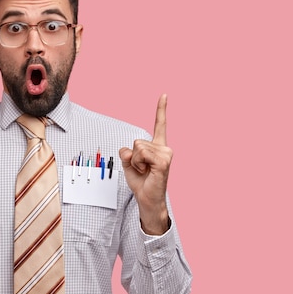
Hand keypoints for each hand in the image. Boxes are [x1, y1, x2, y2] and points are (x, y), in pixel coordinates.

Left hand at [119, 94, 171, 234]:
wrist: (147, 199)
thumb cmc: (141, 182)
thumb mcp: (128, 163)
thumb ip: (126, 152)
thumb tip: (129, 149)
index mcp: (157, 147)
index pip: (159, 125)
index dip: (161, 109)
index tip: (164, 95)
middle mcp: (164, 148)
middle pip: (137, 141)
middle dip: (133, 157)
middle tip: (142, 169)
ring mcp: (166, 154)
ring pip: (137, 148)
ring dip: (135, 162)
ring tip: (144, 171)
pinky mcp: (163, 161)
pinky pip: (141, 154)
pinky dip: (138, 164)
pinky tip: (147, 172)